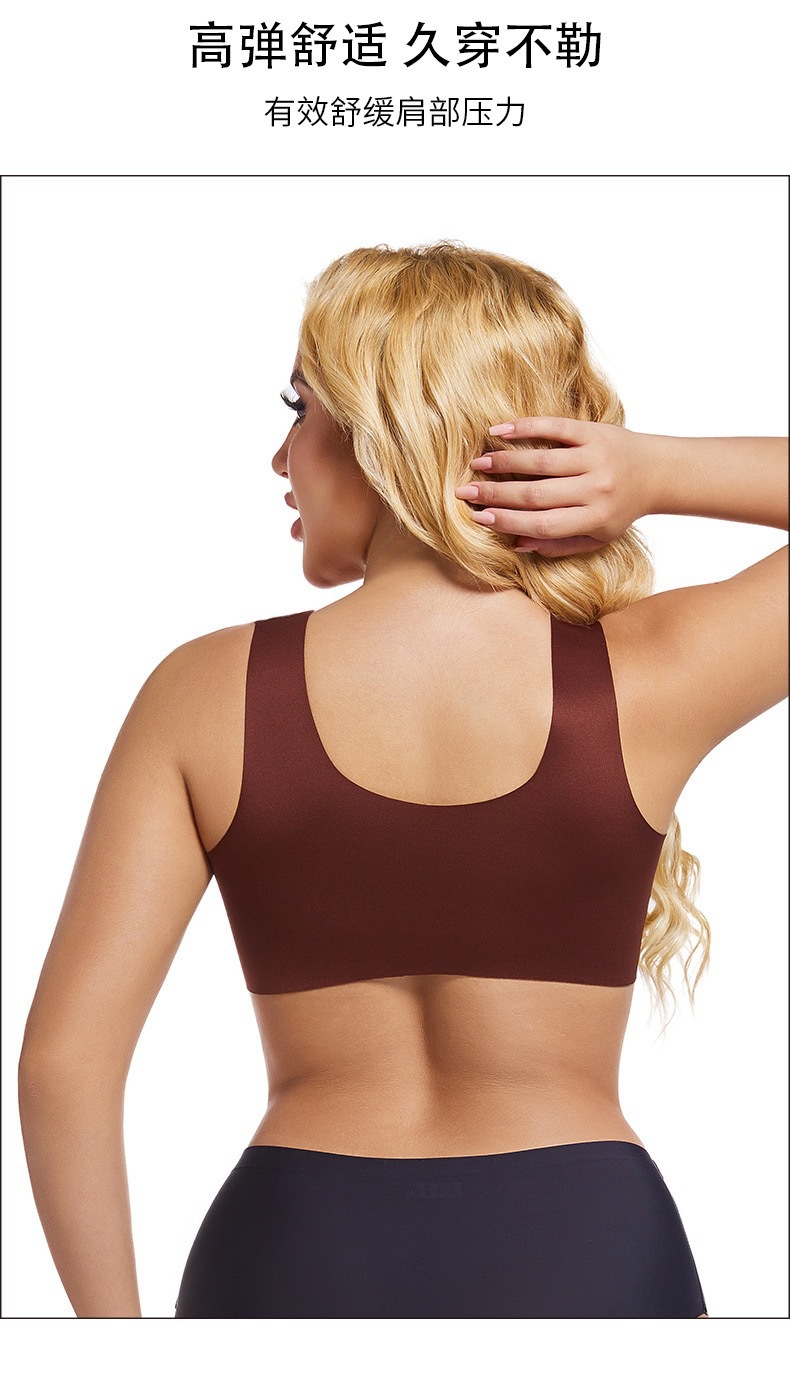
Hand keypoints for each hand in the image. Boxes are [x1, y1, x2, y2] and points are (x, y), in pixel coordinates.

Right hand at [454, 417, 656, 556]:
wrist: (659, 472)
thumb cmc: (621, 508)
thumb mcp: (598, 536)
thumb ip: (560, 545)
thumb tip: (518, 545)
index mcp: (595, 518)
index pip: (543, 524)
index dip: (508, 522)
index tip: (479, 518)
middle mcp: (595, 489)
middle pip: (536, 494)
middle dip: (496, 494)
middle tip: (465, 492)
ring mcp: (595, 458)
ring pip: (540, 461)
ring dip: (504, 462)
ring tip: (477, 463)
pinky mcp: (594, 432)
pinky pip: (555, 428)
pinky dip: (526, 427)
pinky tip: (500, 430)